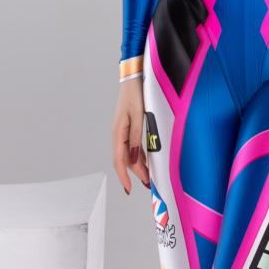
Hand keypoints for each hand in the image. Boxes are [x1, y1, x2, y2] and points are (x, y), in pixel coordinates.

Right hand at [112, 78, 150, 193]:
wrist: (134, 79)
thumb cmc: (135, 95)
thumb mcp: (139, 116)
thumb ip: (137, 137)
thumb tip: (134, 157)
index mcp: (118, 133)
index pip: (119, 160)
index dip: (124, 176)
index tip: (128, 189)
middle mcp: (119, 134)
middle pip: (124, 160)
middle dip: (135, 174)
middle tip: (149, 185)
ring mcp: (123, 132)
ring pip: (129, 155)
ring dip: (138, 167)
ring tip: (149, 177)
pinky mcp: (129, 128)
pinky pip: (132, 147)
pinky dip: (139, 157)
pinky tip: (146, 163)